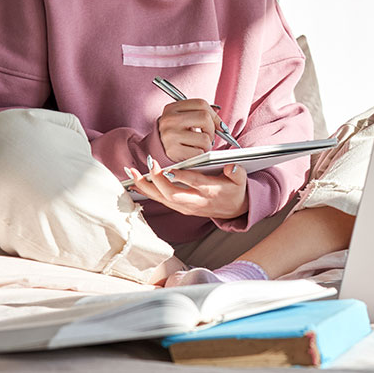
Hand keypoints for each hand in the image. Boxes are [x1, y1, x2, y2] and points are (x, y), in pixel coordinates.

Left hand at [126, 161, 248, 219]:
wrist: (234, 210)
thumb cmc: (235, 190)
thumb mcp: (241, 181)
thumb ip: (237, 173)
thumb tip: (232, 167)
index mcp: (210, 192)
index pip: (194, 184)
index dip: (181, 176)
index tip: (168, 168)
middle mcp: (195, 202)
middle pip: (172, 195)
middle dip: (157, 181)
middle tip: (148, 164)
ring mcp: (186, 207)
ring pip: (162, 199)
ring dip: (146, 186)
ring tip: (132, 172)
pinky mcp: (180, 207)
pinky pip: (160, 200)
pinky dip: (146, 192)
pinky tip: (135, 183)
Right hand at [157, 98, 226, 162]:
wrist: (158, 149)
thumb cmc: (177, 133)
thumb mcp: (185, 119)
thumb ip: (202, 116)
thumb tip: (223, 127)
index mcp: (172, 108)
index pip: (201, 104)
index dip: (215, 116)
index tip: (220, 126)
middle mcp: (169, 119)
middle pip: (204, 118)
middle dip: (212, 130)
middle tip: (208, 137)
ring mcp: (170, 135)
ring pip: (204, 138)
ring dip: (207, 145)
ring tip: (199, 146)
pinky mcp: (173, 151)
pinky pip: (199, 153)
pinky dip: (200, 154)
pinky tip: (193, 153)